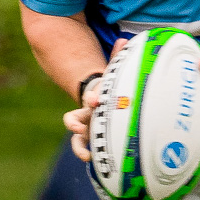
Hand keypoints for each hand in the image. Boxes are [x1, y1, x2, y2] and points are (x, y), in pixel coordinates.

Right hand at [65, 39, 128, 161]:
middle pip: (74, 120)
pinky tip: (91, 159)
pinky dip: (83, 153)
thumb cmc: (111, 90)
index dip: (91, 99)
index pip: (89, 99)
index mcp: (92, 99)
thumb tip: (124, 39)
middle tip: (83, 127)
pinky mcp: (91, 140)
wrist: (104, 103)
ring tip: (85, 153)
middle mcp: (86, 115)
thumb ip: (116, 59)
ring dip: (79, 145)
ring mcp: (87, 129)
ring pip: (76, 138)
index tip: (94, 101)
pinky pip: (83, 148)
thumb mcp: (114, 76)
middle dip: (77, 123)